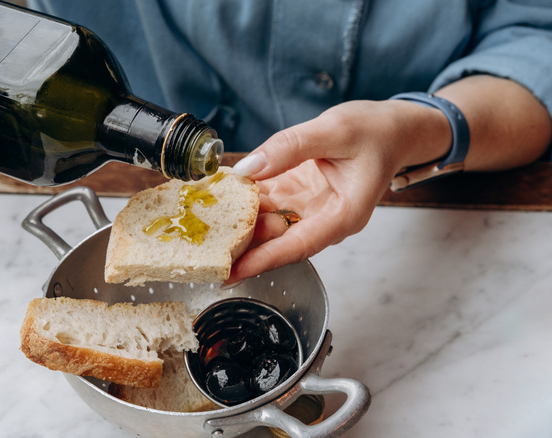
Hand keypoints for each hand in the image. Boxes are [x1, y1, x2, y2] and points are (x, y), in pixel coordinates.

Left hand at [226, 100, 450, 283]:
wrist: (394, 128)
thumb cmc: (378, 132)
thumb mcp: (335, 130)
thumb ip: (290, 148)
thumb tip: (249, 167)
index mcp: (342, 216)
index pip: (296, 246)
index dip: (262, 260)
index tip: (231, 272)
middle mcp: (324, 219)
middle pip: (276, 240)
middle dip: (240, 246)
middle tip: (204, 250)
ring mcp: (309, 208)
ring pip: (267, 223)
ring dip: (237, 223)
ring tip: (202, 226)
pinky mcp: (298, 195)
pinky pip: (267, 203)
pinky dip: (244, 200)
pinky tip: (219, 196)